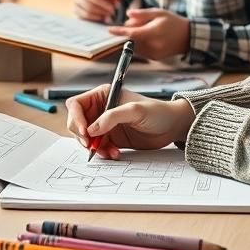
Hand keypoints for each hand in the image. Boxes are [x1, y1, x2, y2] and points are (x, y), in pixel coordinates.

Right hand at [65, 85, 194, 158]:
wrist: (172, 127)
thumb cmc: (157, 112)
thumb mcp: (135, 110)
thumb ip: (112, 117)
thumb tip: (91, 129)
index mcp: (102, 95)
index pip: (77, 104)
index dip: (76, 118)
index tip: (85, 132)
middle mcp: (100, 109)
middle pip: (77, 122)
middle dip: (82, 136)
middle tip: (92, 145)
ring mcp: (105, 125)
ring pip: (86, 138)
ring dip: (94, 147)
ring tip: (110, 152)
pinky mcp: (111, 138)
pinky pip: (98, 147)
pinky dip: (103, 153)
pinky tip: (115, 154)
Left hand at [108, 8, 189, 59]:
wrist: (189, 37)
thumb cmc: (173, 22)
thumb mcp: (159, 13)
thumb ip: (142, 14)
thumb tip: (127, 15)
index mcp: (153, 33)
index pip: (131, 34)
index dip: (119, 32)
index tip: (109, 29)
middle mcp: (153, 46)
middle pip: (132, 41)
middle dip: (129, 32)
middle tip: (136, 22)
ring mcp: (154, 54)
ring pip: (135, 47)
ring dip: (134, 39)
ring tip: (146, 29)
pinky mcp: (155, 58)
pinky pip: (141, 51)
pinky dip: (140, 44)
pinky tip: (149, 36)